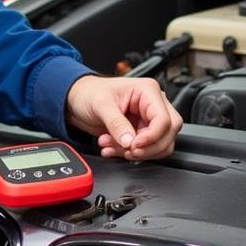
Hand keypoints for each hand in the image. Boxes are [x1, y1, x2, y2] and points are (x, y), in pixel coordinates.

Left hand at [65, 74, 182, 160]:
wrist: (78, 100)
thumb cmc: (89, 93)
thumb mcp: (100, 105)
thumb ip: (116, 123)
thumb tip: (129, 141)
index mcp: (147, 91)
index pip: (164, 119)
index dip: (152, 137)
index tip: (134, 145)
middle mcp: (153, 104)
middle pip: (168, 133)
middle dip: (147, 147)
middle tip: (127, 150)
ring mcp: (148, 119)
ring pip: (159, 145)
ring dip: (136, 152)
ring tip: (111, 147)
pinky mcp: (142, 132)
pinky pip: (146, 149)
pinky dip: (129, 154)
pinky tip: (112, 149)